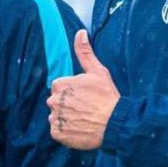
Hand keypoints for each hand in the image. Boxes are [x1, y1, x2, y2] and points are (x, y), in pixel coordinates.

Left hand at [48, 30, 119, 149]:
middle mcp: (53, 101)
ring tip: (84, 119)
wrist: (114, 123)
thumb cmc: (107, 96)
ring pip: (57, 117)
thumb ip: (85, 52)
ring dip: (67, 118)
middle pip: (57, 102)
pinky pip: (58, 131)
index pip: (60, 88)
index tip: (86, 96)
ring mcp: (55, 118)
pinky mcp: (57, 134)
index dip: (73, 92)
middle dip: (68, 105)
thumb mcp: (97, 71)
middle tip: (86, 108)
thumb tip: (80, 32)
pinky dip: (67, 132)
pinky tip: (80, 128)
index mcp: (59, 85)